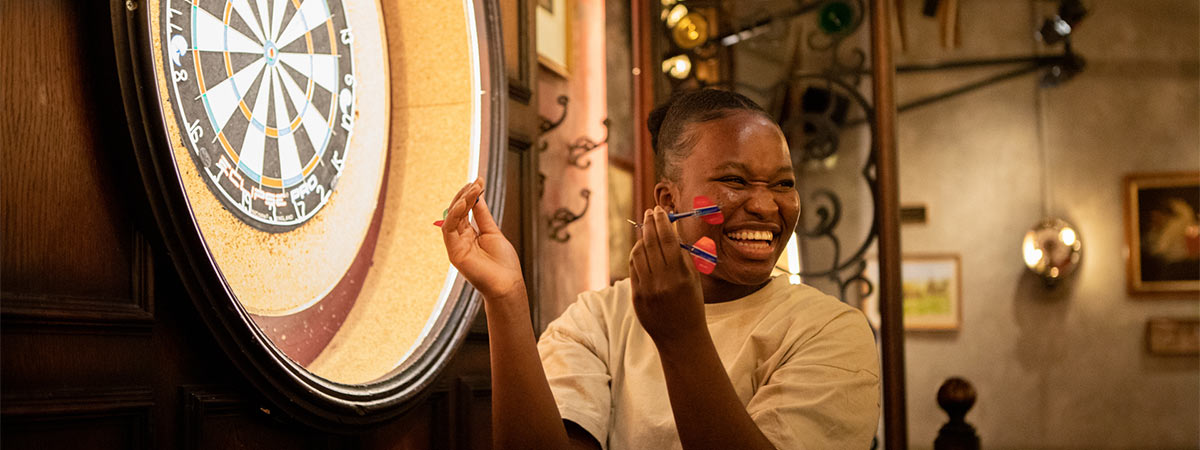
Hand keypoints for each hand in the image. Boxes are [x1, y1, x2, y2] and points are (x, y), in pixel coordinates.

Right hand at [441, 179, 525, 302]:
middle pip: (457, 212)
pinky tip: (464, 203)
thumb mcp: (493, 232)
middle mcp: (460, 239)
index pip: (465, 211)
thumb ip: (482, 215)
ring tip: (473, 188)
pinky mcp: (453, 252)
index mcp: (469, 235)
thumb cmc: (503, 263)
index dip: (470, 195)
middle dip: (465, 194)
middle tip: (477, 182)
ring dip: (461, 201)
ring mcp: (456, 246)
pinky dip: (454, 214)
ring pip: (451, 218)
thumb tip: (478, 196)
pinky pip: (448, 229)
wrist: (507, 284)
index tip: (479, 180)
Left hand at [629, 206, 706, 346]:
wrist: (681, 337)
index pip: (667, 240)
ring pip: (638, 254)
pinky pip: (633, 269)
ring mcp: (647, 289)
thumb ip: (682, 256)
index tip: (659, 210)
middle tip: (650, 212)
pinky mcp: (637, 296)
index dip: (662, 222)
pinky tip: (641, 248)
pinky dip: (636, 255)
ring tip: (646, 230)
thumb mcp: (694, 279)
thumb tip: (671, 231)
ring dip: (641, 238)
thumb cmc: (691, 305)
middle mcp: (662, 281)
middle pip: (651, 243)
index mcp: (681, 275)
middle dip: (649, 224)